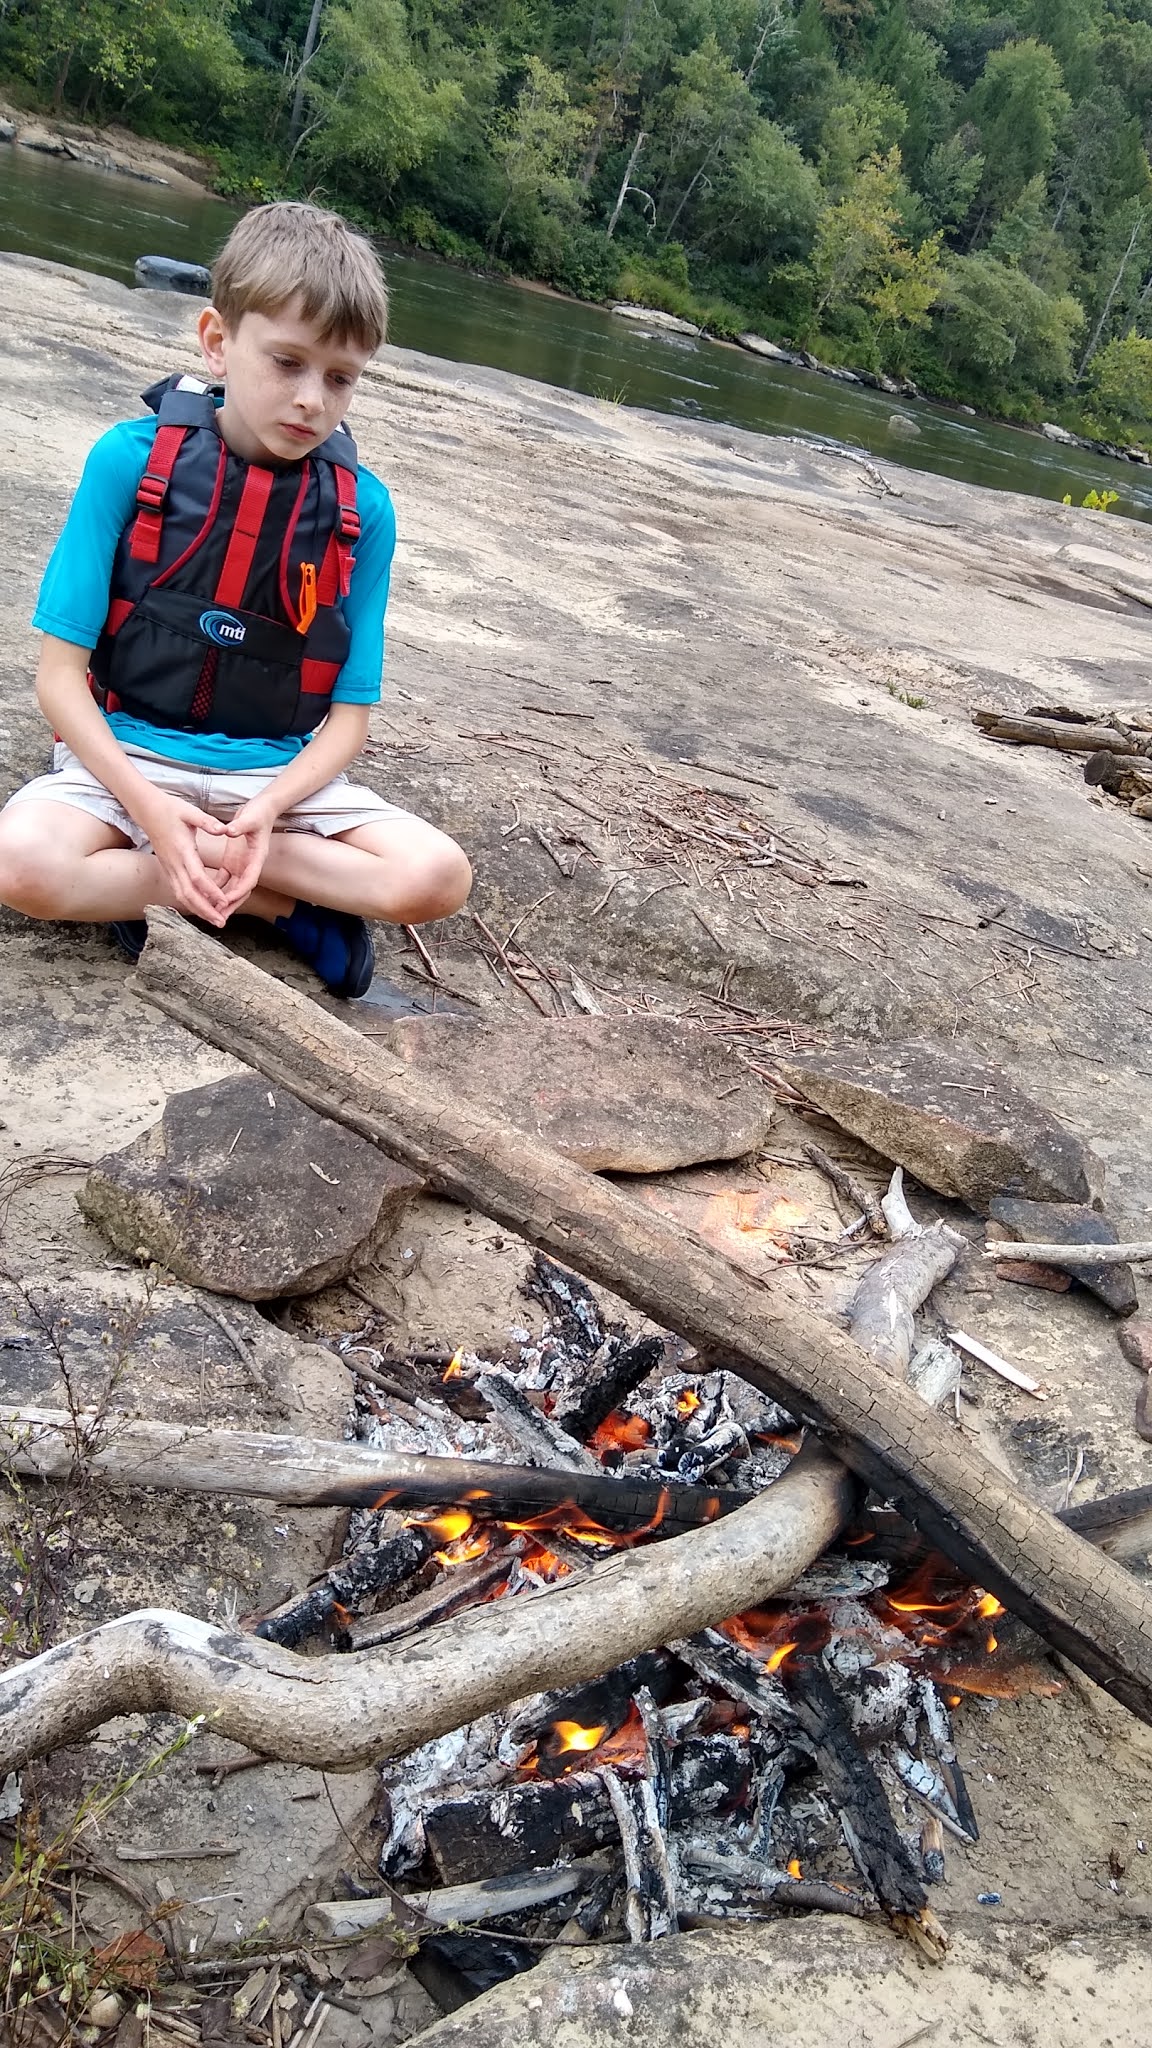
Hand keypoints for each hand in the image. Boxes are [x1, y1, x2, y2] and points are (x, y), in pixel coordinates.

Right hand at [138, 793, 232, 925]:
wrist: (147, 810)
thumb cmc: (171, 809)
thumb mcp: (191, 812)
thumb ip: (207, 822)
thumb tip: (224, 830)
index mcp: (182, 851)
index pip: (197, 878)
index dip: (211, 892)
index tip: (224, 902)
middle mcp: (174, 864)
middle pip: (188, 894)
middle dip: (205, 910)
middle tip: (220, 923)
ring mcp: (169, 868)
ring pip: (182, 896)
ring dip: (198, 910)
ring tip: (214, 920)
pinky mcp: (167, 869)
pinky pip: (178, 890)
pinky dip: (190, 902)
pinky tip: (201, 909)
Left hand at [216, 797, 276, 910]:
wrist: (262, 808)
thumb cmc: (259, 813)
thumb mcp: (250, 817)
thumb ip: (240, 825)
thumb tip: (229, 830)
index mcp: (257, 857)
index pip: (250, 879)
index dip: (239, 891)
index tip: (226, 900)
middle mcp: (250, 865)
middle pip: (241, 890)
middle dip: (230, 904)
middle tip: (218, 916)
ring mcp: (241, 865)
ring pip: (232, 888)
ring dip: (222, 900)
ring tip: (210, 911)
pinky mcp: (233, 861)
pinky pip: (224, 879)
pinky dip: (216, 888)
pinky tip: (204, 894)